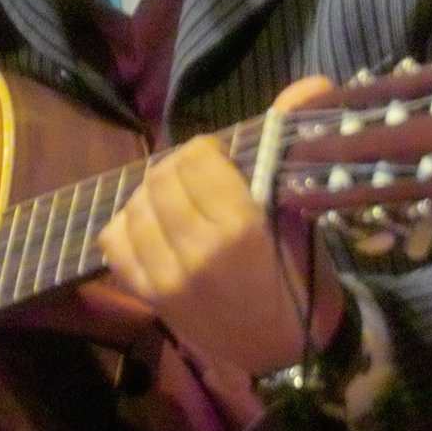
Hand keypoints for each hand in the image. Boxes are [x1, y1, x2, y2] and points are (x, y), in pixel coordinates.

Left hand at [98, 76, 337, 383]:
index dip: (210, 150)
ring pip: (134, 206)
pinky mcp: (148, 298)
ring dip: (152, 195)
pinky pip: (114, 243)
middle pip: (162, 177)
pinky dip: (128, 226)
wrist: (287, 348)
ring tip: (177, 204)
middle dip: (180, 168)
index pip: (198, 158)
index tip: (224, 161)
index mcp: (240, 227)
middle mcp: (197, 251)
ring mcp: (167, 278)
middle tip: (200, 180)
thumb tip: (317, 82)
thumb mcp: (301, 210)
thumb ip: (291, 144)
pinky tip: (153, 229)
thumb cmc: (300, 275)